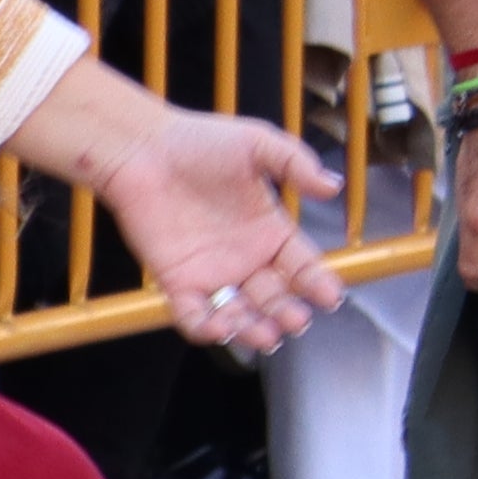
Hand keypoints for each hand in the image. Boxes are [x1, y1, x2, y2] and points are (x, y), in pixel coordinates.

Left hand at [96, 109, 343, 352]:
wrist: (144, 149)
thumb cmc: (199, 142)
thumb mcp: (258, 144)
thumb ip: (296, 163)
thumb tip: (333, 186)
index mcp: (270, 231)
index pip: (302, 266)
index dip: (318, 283)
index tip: (331, 296)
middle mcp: (245, 258)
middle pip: (275, 297)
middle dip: (287, 313)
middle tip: (296, 320)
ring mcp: (211, 273)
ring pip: (239, 313)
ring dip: (253, 329)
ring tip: (265, 336)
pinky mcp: (176, 281)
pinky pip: (193, 315)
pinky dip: (206, 327)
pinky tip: (220, 328)